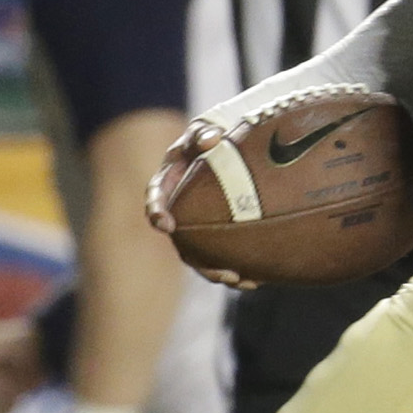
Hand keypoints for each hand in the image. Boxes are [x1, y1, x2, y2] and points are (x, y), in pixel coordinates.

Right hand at [146, 117, 258, 287]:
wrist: (219, 150)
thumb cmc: (206, 139)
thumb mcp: (201, 132)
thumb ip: (202, 134)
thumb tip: (211, 139)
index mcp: (167, 184)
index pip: (156, 199)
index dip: (157, 212)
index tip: (164, 224)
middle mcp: (178, 211)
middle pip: (181, 242)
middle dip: (198, 261)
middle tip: (219, 271)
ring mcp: (193, 226)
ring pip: (200, 256)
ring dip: (217, 272)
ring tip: (239, 281)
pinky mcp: (211, 235)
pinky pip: (220, 256)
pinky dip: (236, 269)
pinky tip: (255, 280)